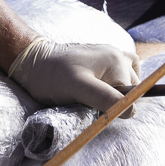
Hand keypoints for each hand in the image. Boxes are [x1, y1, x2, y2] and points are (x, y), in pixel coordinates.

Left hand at [8, 36, 137, 111]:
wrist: (32, 61)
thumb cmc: (52, 76)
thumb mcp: (79, 90)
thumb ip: (106, 99)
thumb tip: (132, 111)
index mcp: (116, 62)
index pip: (131, 95)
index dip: (114, 106)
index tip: (93, 106)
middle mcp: (118, 54)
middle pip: (131, 88)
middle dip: (115, 99)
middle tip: (90, 101)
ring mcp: (111, 54)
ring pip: (129, 80)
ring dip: (117, 92)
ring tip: (95, 96)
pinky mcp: (103, 58)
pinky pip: (121, 71)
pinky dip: (116, 82)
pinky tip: (102, 88)